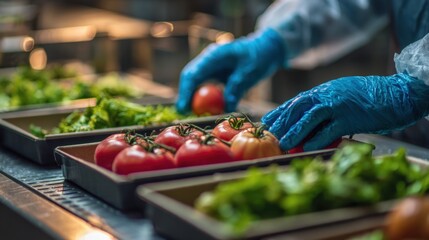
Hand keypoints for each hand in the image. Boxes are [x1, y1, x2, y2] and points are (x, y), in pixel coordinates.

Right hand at [176, 28, 284, 112]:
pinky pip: (206, 86)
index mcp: (214, 56)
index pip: (193, 74)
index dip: (186, 92)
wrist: (267, 47)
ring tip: (196, 114)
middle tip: (184, 114)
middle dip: (186, 96)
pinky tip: (209, 109)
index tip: (183, 108)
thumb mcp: (250, 72)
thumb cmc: (260, 56)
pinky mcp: (215, 73)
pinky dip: (206, 98)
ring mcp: (211, 66)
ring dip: (194, 98)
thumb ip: (236, 88)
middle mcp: (208, 60)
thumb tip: (226, 107)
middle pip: (190, 78)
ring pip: (195, 82)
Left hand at [262, 73, 428, 150]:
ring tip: (283, 143)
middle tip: (269, 134)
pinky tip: (307, 148)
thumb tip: (308, 121)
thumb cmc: (368, 97)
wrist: (395, 94)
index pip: (296, 101)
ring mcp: (338, 106)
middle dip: (282, 121)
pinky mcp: (350, 118)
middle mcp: (327, 95)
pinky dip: (318, 140)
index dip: (280, 111)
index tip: (267, 120)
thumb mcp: (341, 94)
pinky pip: (330, 130)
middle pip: (298, 108)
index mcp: (324, 91)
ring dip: (295, 131)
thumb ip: (324, 104)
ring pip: (310, 118)